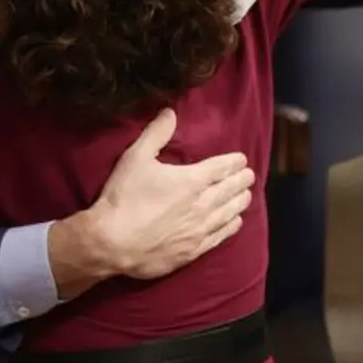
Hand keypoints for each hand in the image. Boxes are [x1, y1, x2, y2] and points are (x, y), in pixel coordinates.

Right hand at [84, 108, 253, 279]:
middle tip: (249, 176)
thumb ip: (156, 133)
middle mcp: (202, 204)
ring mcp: (200, 229)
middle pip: (230, 189)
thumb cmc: (124, 197)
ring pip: (229, 213)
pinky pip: (220, 236)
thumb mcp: (135, 157)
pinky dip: (231, 226)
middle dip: (242, 180)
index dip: (234, 162)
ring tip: (247, 196)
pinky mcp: (194, 250)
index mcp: (191, 180)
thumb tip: (170, 112)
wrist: (113, 243)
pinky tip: (236, 222)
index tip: (242, 159)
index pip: (221, 167)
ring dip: (240, 202)